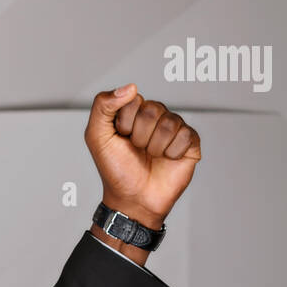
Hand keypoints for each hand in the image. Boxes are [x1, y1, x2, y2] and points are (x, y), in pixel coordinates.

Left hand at [84, 84, 201, 228]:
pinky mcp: (190, 142)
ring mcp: (174, 128)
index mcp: (133, 110)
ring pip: (170, 123)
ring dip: (155, 146)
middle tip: (136, 150)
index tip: (120, 138)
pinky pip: (186, 135)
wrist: (133, 199)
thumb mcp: (96, 136)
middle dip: (140, 136)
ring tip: (150, 156)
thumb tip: (130, 87)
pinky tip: (167, 160)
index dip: (124, 123)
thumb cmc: (115, 169)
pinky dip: (172, 153)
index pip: (133, 100)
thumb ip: (103, 106)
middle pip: (153, 110)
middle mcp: (155, 115)